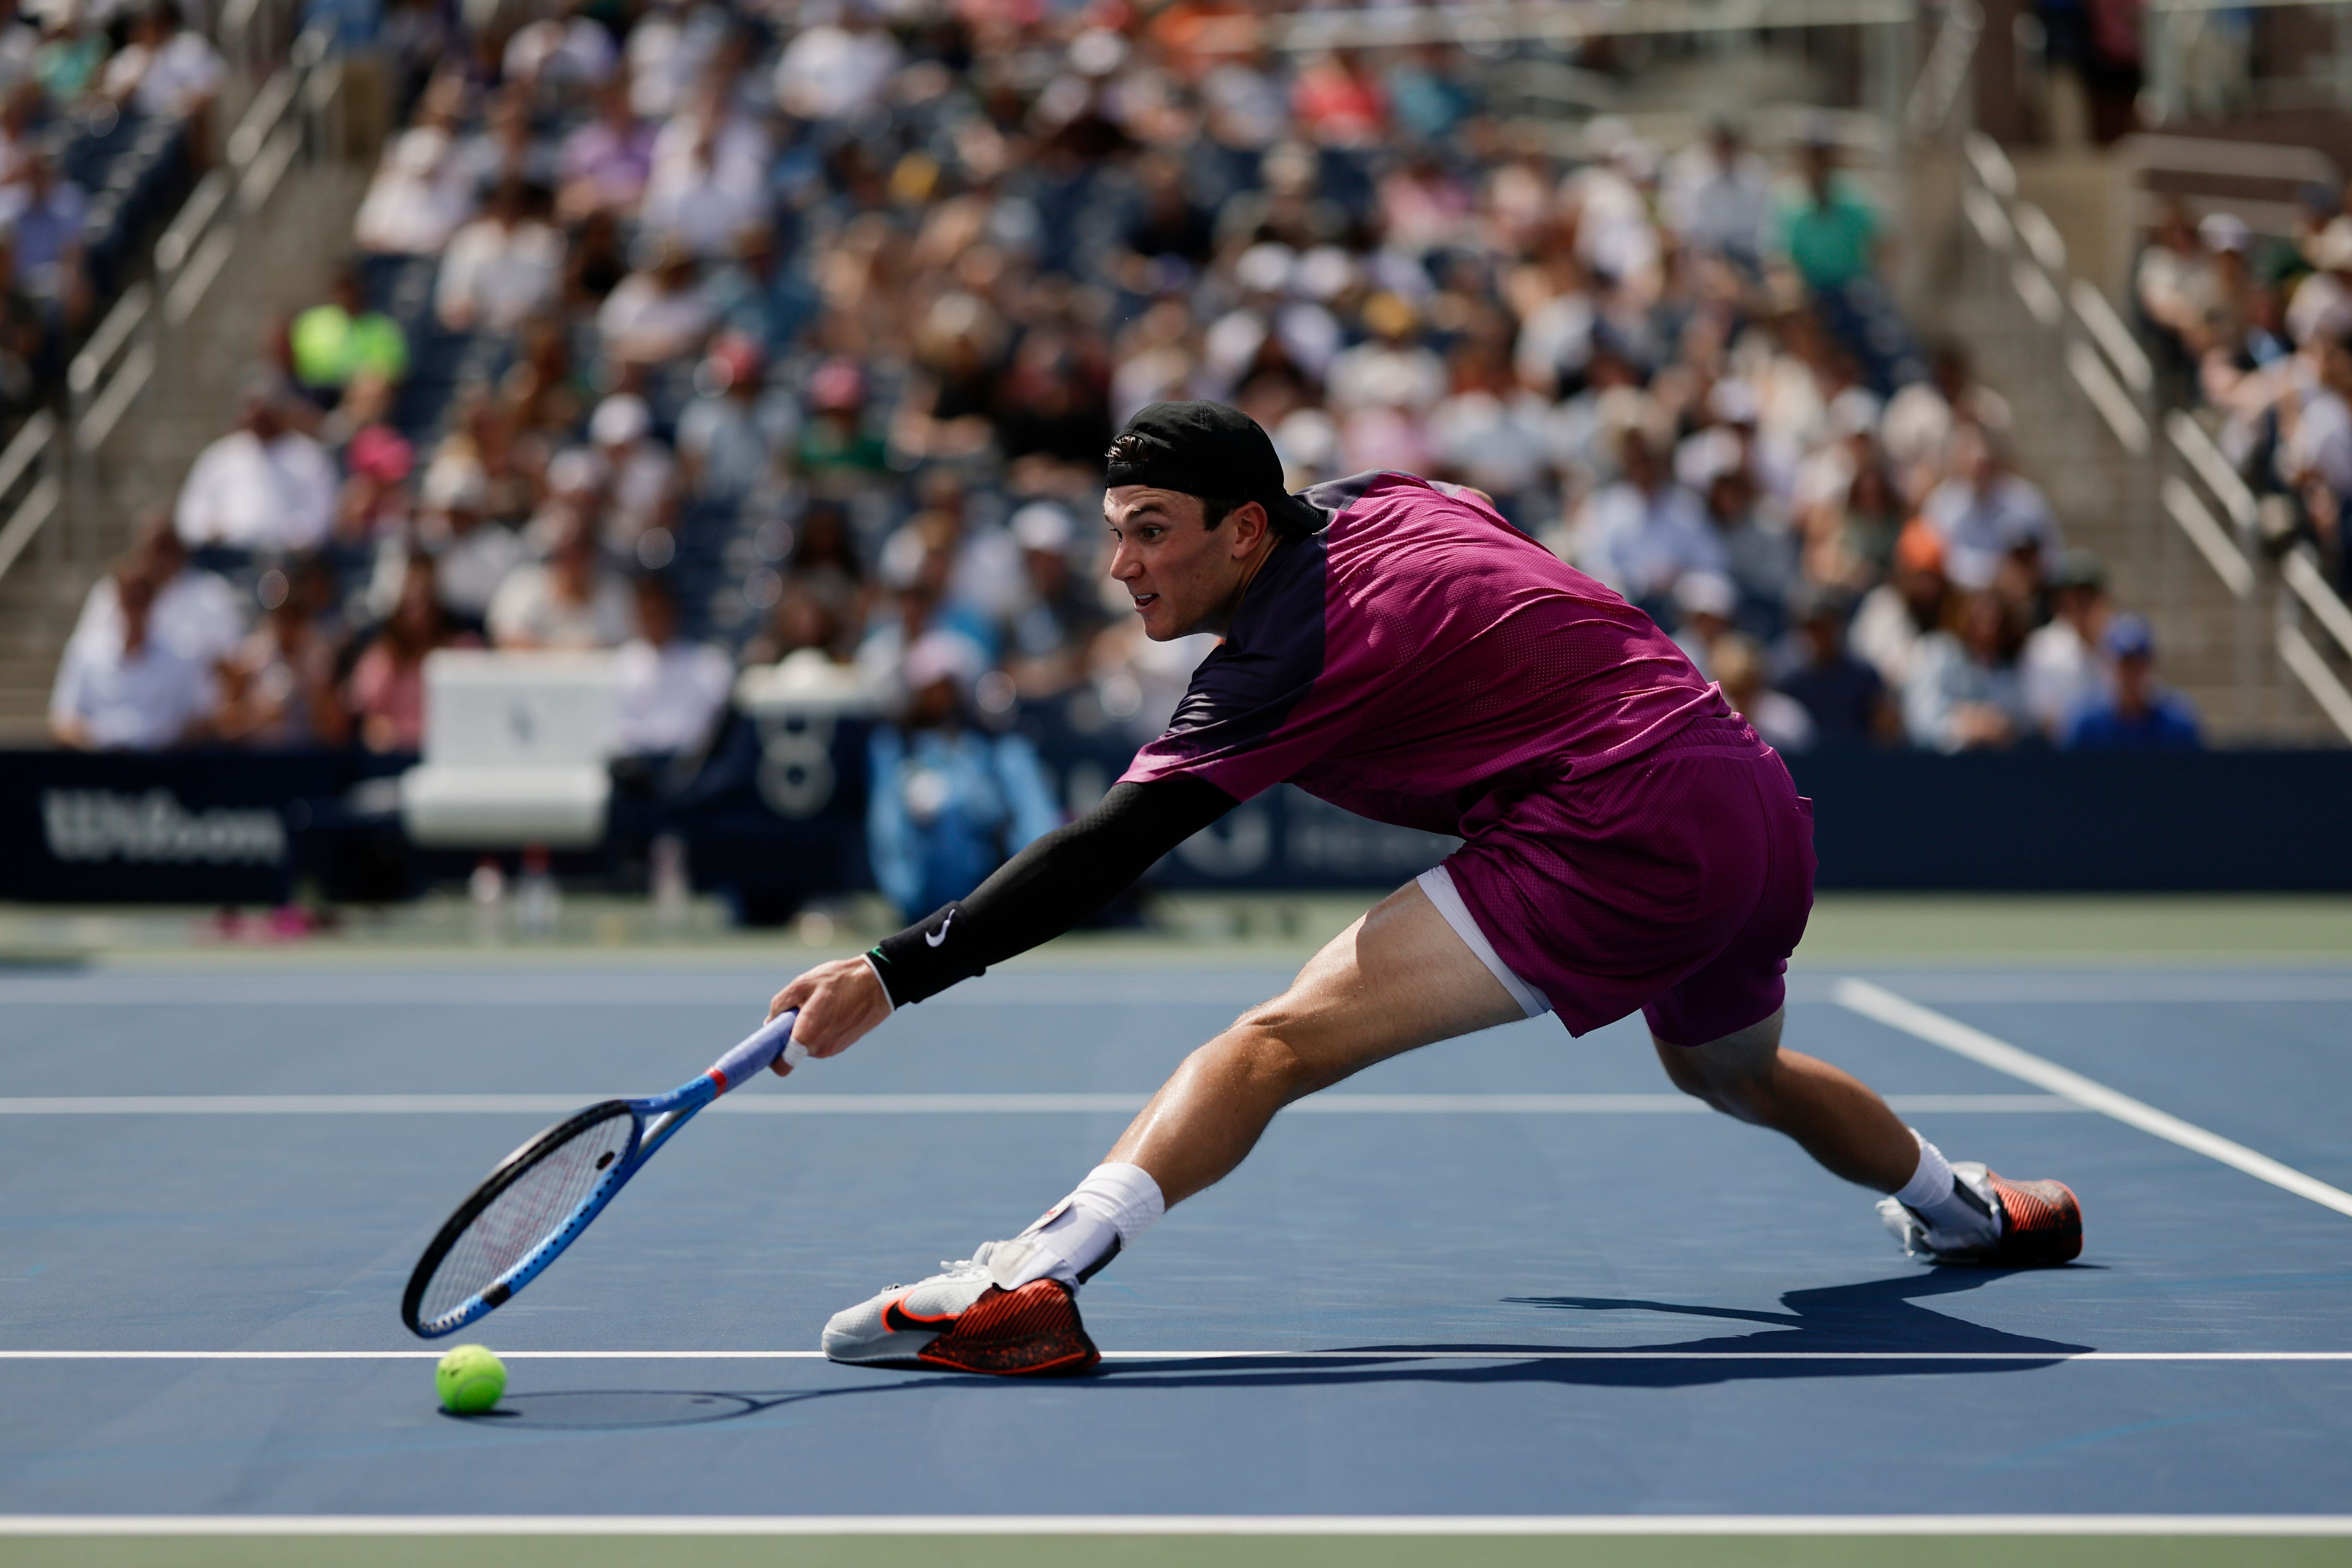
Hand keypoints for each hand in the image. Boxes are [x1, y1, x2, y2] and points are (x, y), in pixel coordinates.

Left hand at [765, 955, 891, 1074]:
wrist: (879, 983)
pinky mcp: (842, 1045)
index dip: (771, 1056)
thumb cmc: (840, 980)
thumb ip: (780, 1004)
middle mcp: (820, 1049)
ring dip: (806, 1028)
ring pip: (807, 1044)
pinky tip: (831, 1008)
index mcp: (808, 1035)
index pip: (782, 1065)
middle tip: (800, 1007)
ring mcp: (833, 1048)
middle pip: (792, 1049)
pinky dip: (820, 1028)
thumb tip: (770, 1022)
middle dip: (790, 1032)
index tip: (771, 1039)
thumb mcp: (802, 983)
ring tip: (820, 1004)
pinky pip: (821, 1040)